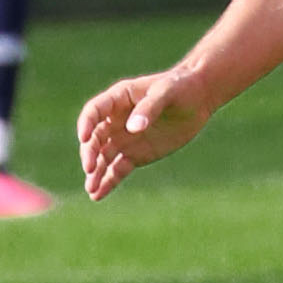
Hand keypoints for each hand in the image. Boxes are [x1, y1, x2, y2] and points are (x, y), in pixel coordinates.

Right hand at [76, 68, 217, 200]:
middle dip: (90, 153)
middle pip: (95, 138)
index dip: (86, 124)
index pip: (94, 112)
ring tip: (91, 189)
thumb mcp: (166, 93)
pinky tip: (98, 194)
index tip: (83, 138)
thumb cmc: (180, 87)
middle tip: (89, 168)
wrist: (199, 100)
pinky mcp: (135, 155)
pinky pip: (117, 170)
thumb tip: (132, 129)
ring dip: (95, 172)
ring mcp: (124, 139)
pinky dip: (108, 182)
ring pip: (103, 158)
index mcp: (118, 99)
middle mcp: (116, 121)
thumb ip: (149, 108)